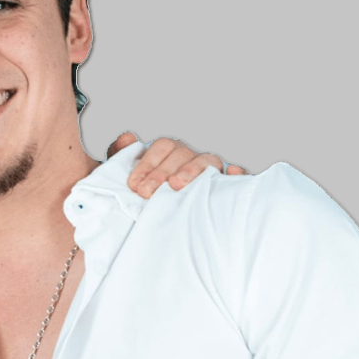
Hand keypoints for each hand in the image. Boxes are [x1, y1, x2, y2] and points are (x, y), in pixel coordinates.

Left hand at [108, 132, 247, 198]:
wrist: (159, 220)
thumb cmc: (148, 196)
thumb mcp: (132, 179)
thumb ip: (122, 156)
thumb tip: (126, 138)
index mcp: (171, 153)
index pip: (162, 147)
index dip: (147, 163)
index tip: (133, 185)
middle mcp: (191, 158)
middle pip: (182, 154)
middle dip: (161, 172)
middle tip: (146, 192)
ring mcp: (210, 171)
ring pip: (207, 161)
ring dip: (192, 170)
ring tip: (176, 185)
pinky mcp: (226, 187)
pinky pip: (237, 177)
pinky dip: (236, 173)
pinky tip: (232, 174)